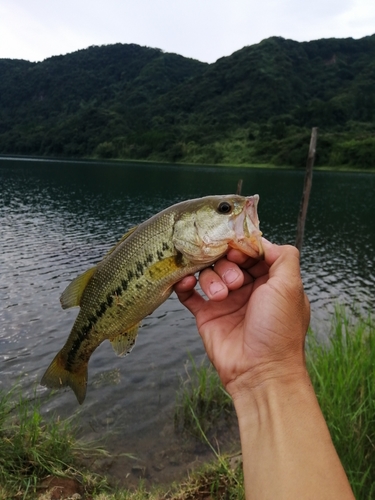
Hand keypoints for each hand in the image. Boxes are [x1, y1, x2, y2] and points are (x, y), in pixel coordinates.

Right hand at [174, 240, 309, 397]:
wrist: (259, 372)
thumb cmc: (278, 329)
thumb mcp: (291, 287)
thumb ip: (284, 257)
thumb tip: (263, 242)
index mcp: (270, 281)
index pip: (252, 252)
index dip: (243, 247)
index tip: (237, 250)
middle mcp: (248, 288)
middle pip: (229, 259)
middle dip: (228, 265)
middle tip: (235, 281)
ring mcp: (226, 300)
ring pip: (210, 273)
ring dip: (211, 278)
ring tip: (220, 296)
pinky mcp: (207, 314)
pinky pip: (190, 293)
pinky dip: (185, 284)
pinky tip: (186, 283)